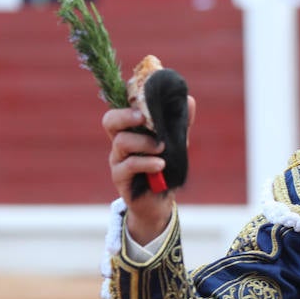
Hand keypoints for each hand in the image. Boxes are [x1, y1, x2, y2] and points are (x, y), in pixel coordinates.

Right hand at [103, 97, 195, 244]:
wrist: (160, 201)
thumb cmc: (165, 169)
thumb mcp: (176, 144)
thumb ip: (180, 124)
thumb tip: (189, 100)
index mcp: (131, 130)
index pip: (121, 108)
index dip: (128, 100)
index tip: (146, 97)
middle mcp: (120, 142)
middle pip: (110, 121)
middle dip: (125, 115)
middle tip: (143, 117)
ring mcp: (118, 159)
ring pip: (121, 141)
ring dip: (143, 142)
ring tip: (162, 148)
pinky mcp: (120, 177)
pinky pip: (128, 165)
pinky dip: (146, 163)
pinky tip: (160, 165)